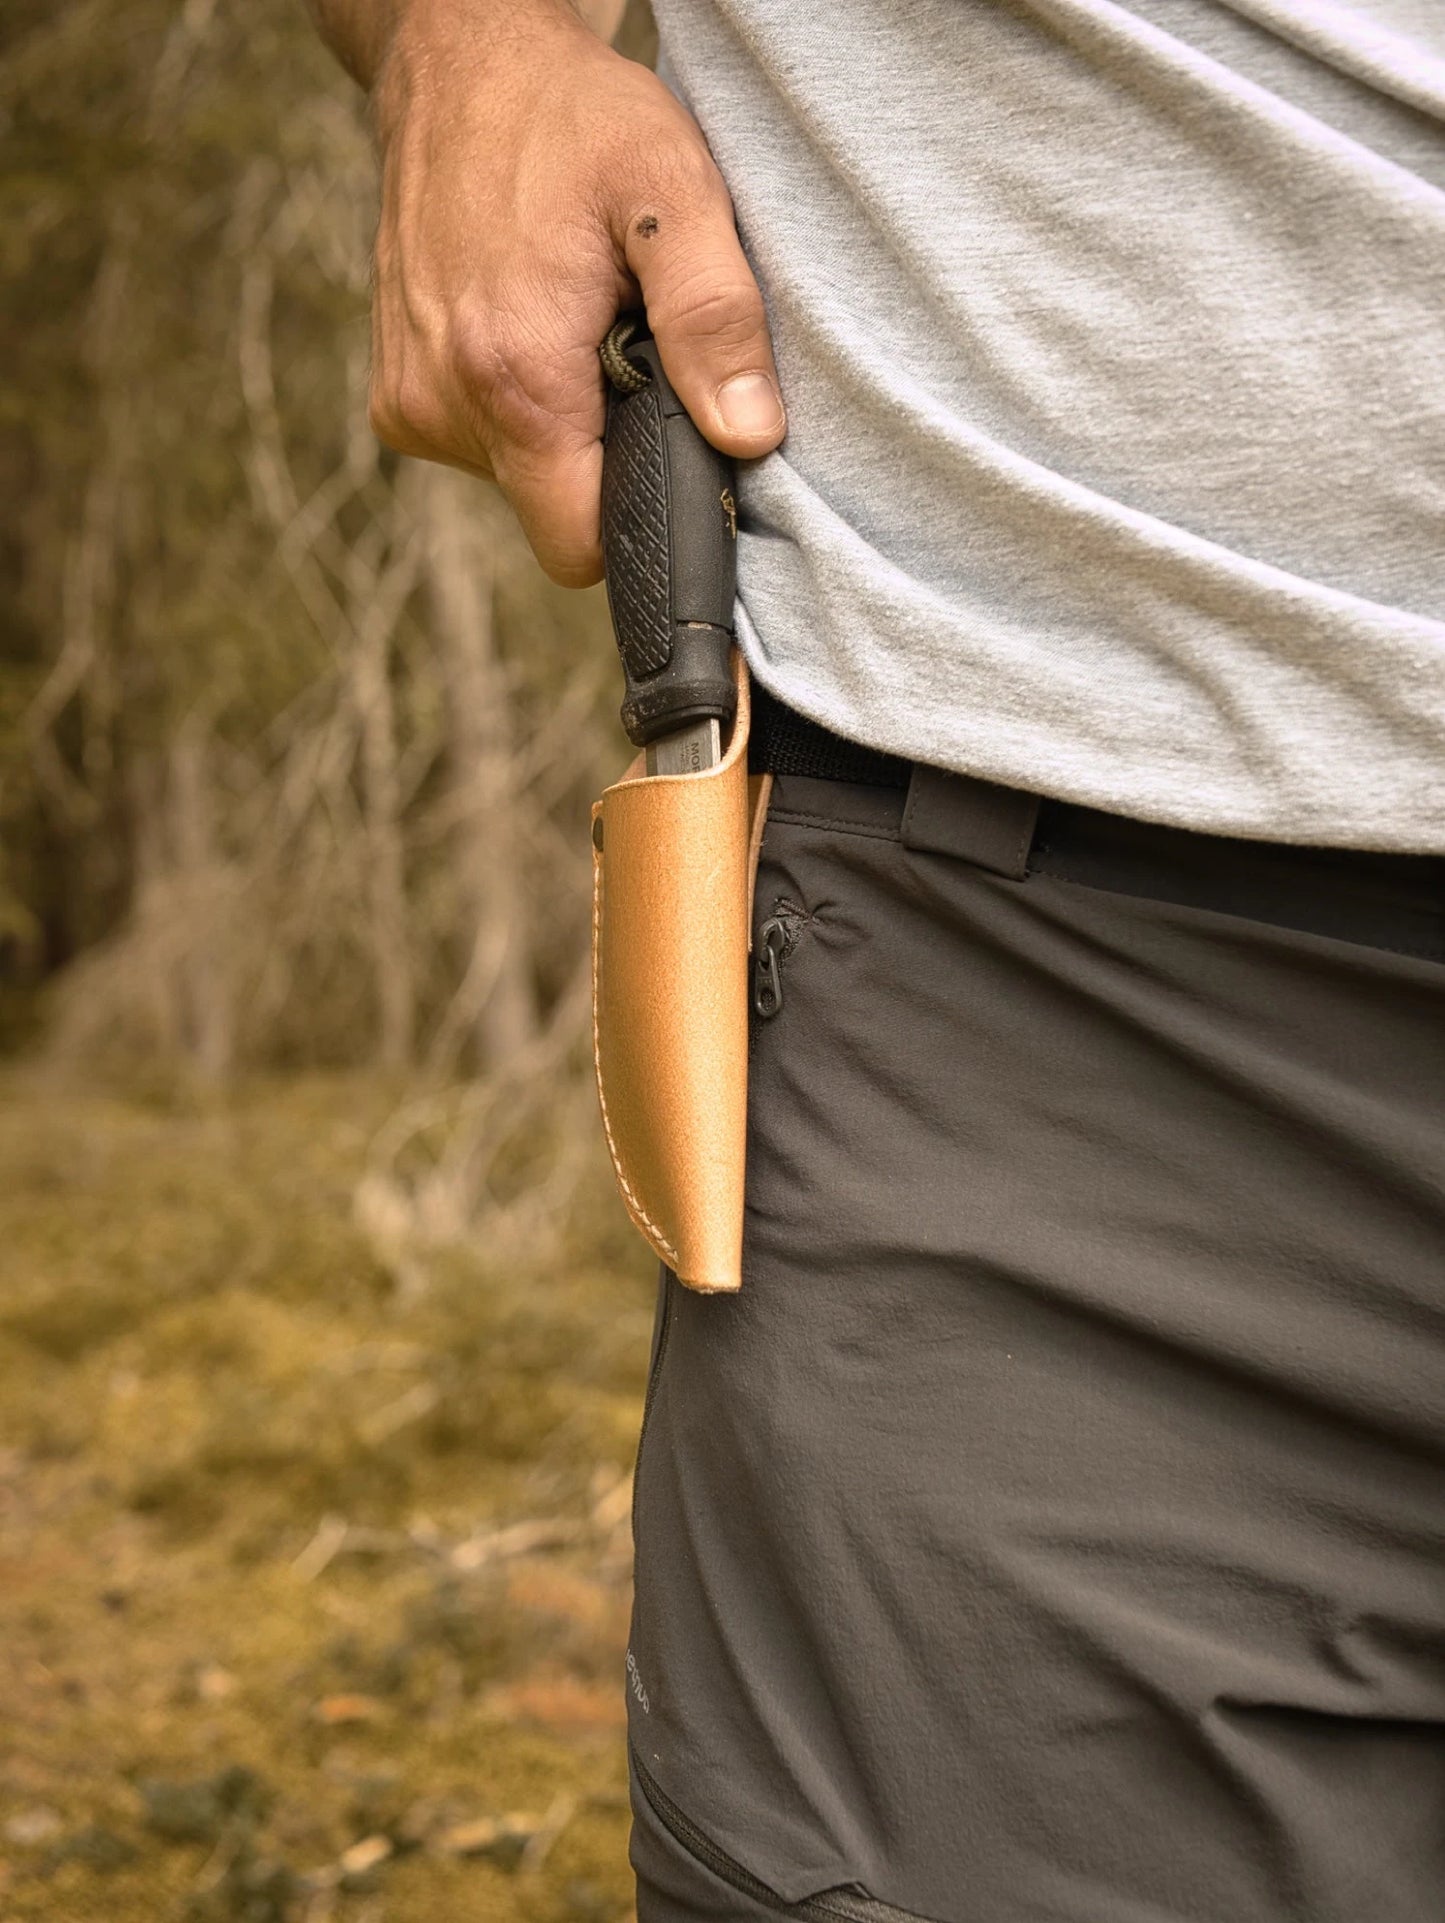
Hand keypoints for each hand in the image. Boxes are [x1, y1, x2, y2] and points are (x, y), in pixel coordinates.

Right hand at [367, 0, 784, 585]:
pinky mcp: (396, 394)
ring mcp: (411, 405)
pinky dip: (517, 403)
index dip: (639, 514)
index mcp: (513, 380)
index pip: (582, 546)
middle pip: (554, 511)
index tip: (668, 450)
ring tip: (575, 323)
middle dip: (604, 456)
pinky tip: (529, 324)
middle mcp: (444, 405)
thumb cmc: (573, 121)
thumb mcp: (672, 192)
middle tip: (623, 349)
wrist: (461, 66)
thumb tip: (748, 434)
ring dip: (562, 424)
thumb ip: (713, 319)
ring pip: (520, 479)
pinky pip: (480, 442)